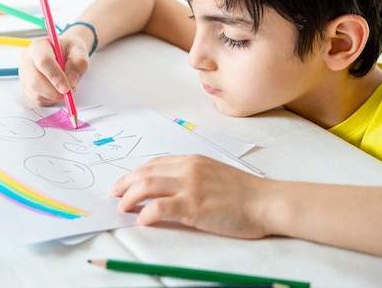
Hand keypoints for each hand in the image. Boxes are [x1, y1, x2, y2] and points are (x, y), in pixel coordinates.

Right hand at [18, 34, 89, 105]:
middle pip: (35, 81)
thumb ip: (79, 64)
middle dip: (54, 92)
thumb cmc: (70, 51)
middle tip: (68, 93)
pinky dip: (50, 100)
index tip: (67, 88)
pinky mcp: (26, 87)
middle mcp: (27, 59)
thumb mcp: (80, 52)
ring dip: (54, 96)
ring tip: (65, 88)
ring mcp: (24, 74)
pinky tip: (57, 90)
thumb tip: (71, 82)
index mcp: (39, 47)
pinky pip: (37, 99)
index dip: (55, 77)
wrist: (63, 53)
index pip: (43, 62)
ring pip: (36, 93)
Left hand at [111, 154, 272, 238]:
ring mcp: (190, 186)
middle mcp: (188, 169)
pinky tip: (142, 220)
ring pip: (146, 186)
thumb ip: (192, 176)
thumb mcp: (214, 174)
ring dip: (129, 197)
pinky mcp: (193, 205)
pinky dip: (145, 214)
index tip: (125, 182)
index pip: (155, 163)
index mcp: (193, 160)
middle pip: (145, 172)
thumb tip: (169, 188)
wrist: (266, 201)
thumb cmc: (244, 193)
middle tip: (115, 194)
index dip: (136, 172)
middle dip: (125, 183)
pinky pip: (159, 208)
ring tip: (122, 207)